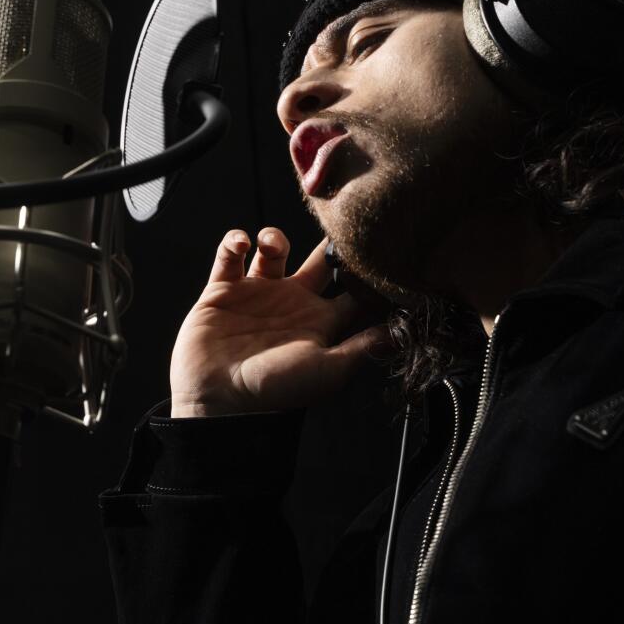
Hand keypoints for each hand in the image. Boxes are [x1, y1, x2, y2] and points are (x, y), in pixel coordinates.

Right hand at [168, 227, 392, 417]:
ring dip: (274, 237)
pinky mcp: (223, 290)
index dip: (363, 270)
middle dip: (325, 241)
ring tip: (272, 244)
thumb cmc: (275, 391)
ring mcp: (257, 294)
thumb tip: (404, 331)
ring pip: (272, 249)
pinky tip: (243, 244)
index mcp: (319, 321)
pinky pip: (229, 254)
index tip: (374, 249)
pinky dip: (235, 240)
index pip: (351, 289)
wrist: (219, 400)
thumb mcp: (328, 369)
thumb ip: (364, 346)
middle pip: (317, 261)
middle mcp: (291, 303)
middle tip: (328, 223)